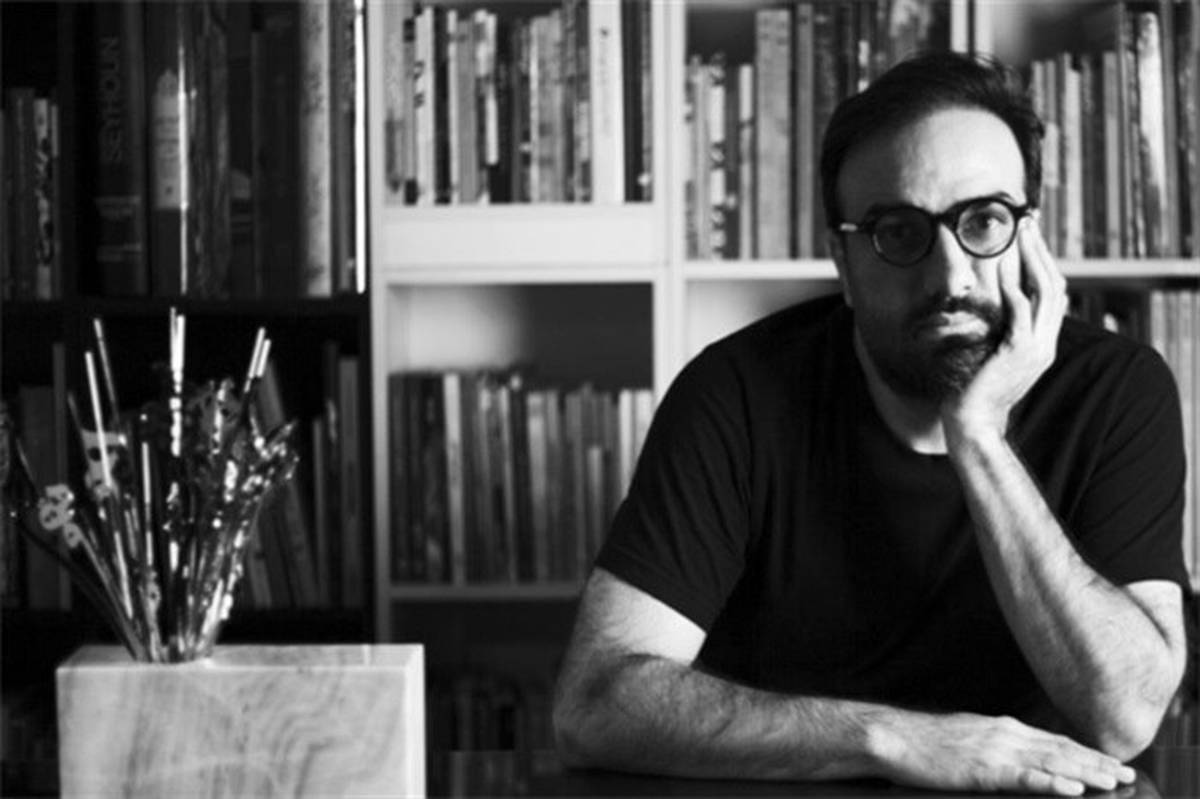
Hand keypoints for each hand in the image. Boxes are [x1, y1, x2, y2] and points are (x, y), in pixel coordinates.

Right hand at [875, 711, 1136, 795]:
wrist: (894, 737)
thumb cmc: (923, 743)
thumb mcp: (966, 739)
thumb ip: (993, 746)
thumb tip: (1014, 758)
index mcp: (1001, 727)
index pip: (1053, 740)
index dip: (1084, 752)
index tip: (1109, 762)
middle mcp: (1005, 734)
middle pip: (1061, 749)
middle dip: (1096, 762)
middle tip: (1126, 775)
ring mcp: (995, 750)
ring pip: (1052, 761)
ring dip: (1086, 772)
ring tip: (1113, 782)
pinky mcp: (983, 769)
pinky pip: (1026, 777)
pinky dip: (1052, 781)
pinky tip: (1072, 788)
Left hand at [941, 219, 1067, 439]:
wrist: (973, 424)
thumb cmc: (974, 392)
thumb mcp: (993, 359)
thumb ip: (1000, 335)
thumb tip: (992, 310)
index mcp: (1042, 344)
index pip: (1053, 295)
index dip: (1044, 264)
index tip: (1030, 238)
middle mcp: (1045, 344)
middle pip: (1054, 286)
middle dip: (1042, 252)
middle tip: (1028, 223)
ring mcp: (1035, 348)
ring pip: (1044, 292)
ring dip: (1031, 259)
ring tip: (1019, 234)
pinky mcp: (1017, 352)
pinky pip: (1020, 311)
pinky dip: (1012, 286)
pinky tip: (1001, 267)